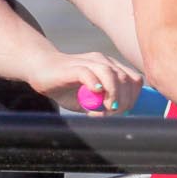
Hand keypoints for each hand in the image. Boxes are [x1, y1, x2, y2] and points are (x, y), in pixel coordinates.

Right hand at [28, 53, 143, 115]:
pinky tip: (95, 93)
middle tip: (114, 113)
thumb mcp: (87, 101)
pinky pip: (88, 72)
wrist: (42, 71)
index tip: (124, 111)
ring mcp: (89, 62)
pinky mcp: (74, 67)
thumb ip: (99, 107)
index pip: (134, 79)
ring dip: (113, 93)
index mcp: (111, 67)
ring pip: (110, 73)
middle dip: (124, 100)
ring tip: (108, 108)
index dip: (133, 97)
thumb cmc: (66, 87)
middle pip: (125, 78)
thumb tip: (109, 116)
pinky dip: (94, 84)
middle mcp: (103, 61)